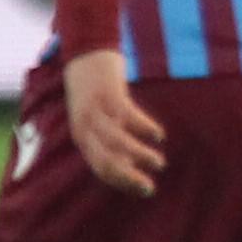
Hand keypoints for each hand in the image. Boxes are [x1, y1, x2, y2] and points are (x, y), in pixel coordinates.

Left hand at [61, 46, 167, 197]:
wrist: (85, 52)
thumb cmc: (95, 88)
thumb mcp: (98, 115)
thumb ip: (109, 136)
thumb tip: (130, 159)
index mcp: (83, 136)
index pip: (101, 168)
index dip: (122, 181)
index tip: (143, 189)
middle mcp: (86, 127)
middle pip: (106, 161)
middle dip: (128, 177)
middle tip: (149, 188)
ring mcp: (96, 111)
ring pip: (117, 142)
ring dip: (139, 156)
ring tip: (158, 163)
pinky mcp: (109, 94)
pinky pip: (128, 117)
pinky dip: (144, 128)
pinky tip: (158, 135)